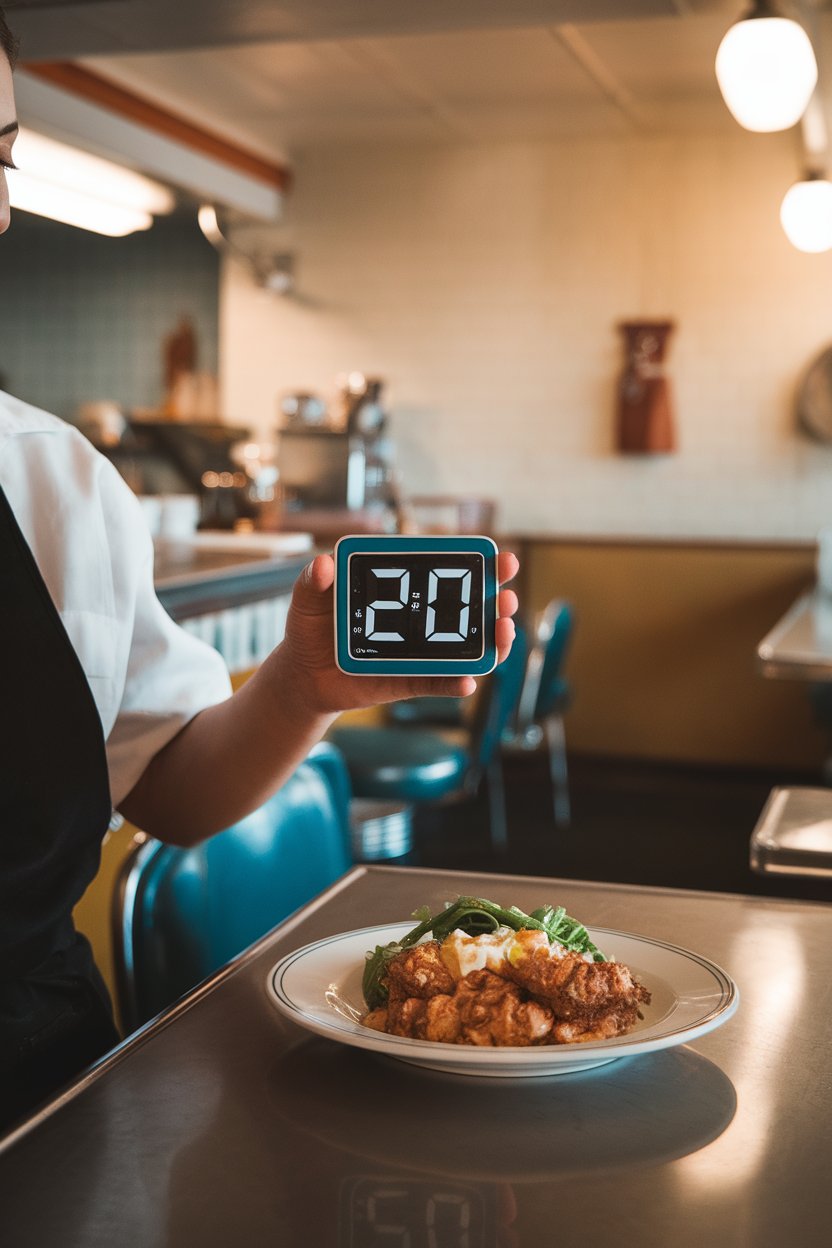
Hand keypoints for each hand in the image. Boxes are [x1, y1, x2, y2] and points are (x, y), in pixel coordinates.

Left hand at [274, 550, 519, 715]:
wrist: (303, 676)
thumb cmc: (311, 630)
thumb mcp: (306, 601)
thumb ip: (313, 582)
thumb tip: (323, 564)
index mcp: (403, 592)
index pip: (445, 574)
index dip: (477, 566)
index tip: (499, 558)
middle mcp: (420, 620)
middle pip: (468, 609)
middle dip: (497, 601)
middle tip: (506, 598)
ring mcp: (419, 652)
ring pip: (465, 647)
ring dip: (491, 642)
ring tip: (502, 635)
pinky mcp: (411, 681)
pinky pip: (437, 684)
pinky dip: (454, 684)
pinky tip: (467, 681)